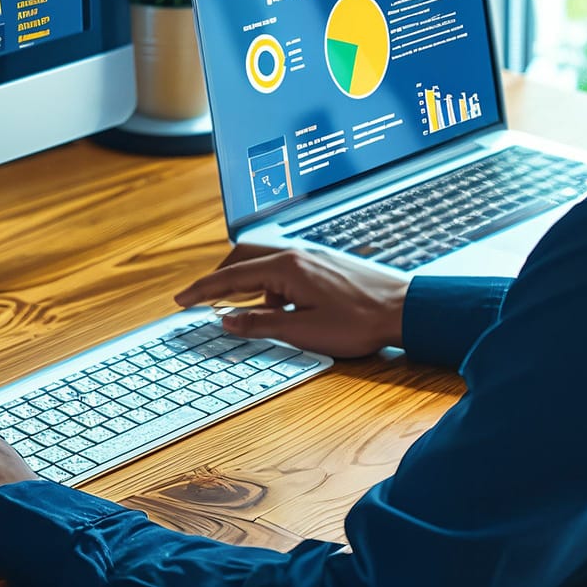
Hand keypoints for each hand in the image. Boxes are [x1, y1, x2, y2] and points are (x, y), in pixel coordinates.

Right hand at [174, 243, 410, 357]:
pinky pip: (283, 265)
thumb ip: (261, 324)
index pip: (231, 276)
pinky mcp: (324, 263)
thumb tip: (226, 320)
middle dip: (219, 277)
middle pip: (242, 256)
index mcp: (286, 268)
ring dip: (245, 279)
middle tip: (202, 298)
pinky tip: (279, 306)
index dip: (203, 290)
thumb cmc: (360, 322)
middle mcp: (295, 254)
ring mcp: (311, 255)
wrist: (405, 309)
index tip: (181, 299)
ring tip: (241, 308)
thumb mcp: (304, 331)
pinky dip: (268, 282)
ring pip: (263, 259)